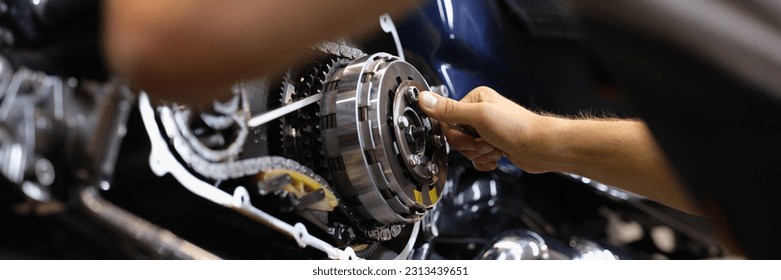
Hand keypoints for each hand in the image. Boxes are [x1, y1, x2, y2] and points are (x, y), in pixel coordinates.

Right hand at [418, 86, 553, 171]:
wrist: (541, 148)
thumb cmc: (517, 128)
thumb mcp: (479, 116)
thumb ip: (449, 110)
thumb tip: (424, 98)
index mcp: (474, 99)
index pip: (447, 120)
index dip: (457, 134)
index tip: (472, 134)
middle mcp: (479, 113)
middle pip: (455, 137)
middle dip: (470, 145)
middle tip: (487, 141)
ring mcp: (486, 131)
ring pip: (466, 150)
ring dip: (479, 154)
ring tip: (495, 148)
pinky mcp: (492, 145)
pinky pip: (476, 159)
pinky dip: (485, 162)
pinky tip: (498, 156)